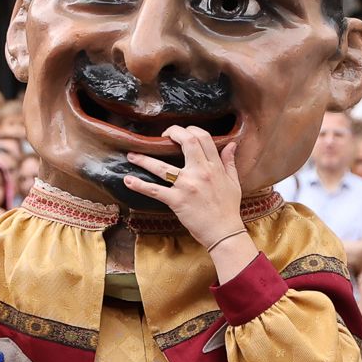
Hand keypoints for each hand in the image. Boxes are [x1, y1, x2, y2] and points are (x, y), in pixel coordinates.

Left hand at [117, 125, 246, 247]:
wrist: (224, 232)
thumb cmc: (229, 208)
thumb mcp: (233, 182)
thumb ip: (229, 162)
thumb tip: (231, 144)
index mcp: (214, 167)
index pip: (203, 137)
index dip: (190, 130)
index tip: (181, 132)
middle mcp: (201, 172)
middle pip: (186, 142)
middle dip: (172, 132)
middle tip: (161, 135)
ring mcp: (187, 186)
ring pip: (162, 167)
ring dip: (144, 159)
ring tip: (131, 155)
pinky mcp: (177, 201)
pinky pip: (155, 191)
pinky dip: (139, 185)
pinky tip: (128, 180)